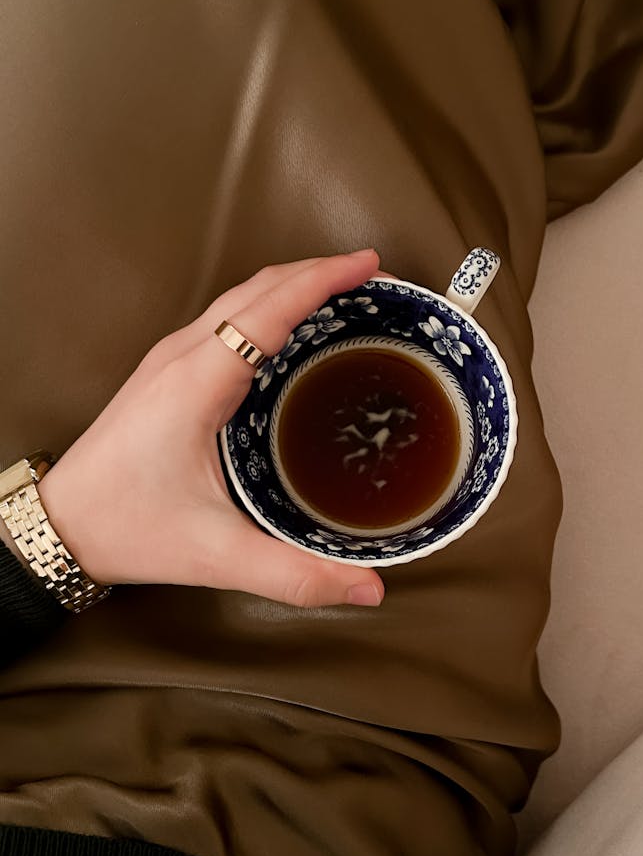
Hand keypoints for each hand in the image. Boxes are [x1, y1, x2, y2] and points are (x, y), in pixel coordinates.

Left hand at [36, 250, 384, 608]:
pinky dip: (265, 308)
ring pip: (237, 299)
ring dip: (289, 285)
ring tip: (338, 291)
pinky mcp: (165, 374)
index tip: (368, 265)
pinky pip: (223, 320)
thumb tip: (367, 590)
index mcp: (197, 382)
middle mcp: (181, 357)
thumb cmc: (126, 527)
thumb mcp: (216, 554)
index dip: (323, 278)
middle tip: (369, 274)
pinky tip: (286, 330)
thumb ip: (296, 574)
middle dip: (316, 271)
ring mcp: (169, 361)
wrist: (60, 525)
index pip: (270, 306)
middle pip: (257, 288)